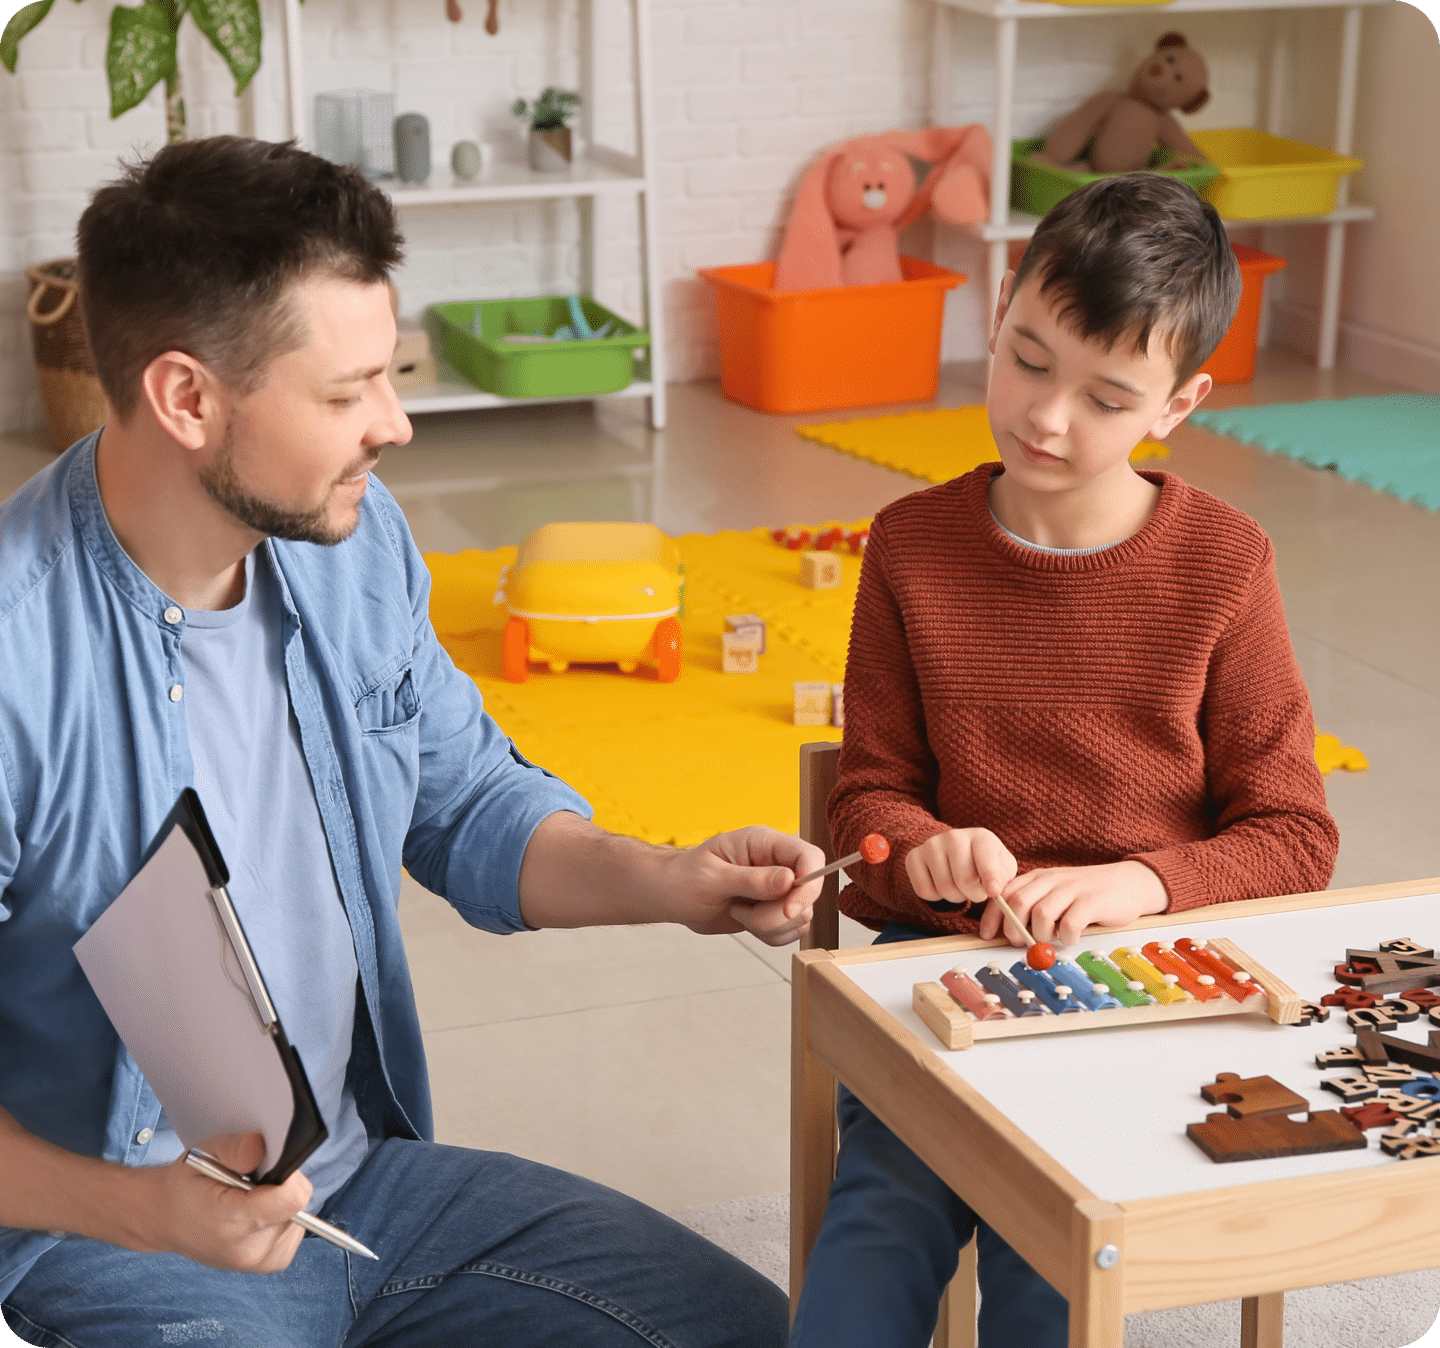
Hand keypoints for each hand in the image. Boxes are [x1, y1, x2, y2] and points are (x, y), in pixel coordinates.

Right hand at [131, 1132, 311, 1272]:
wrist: (166, 1219)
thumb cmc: (187, 1184)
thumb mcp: (204, 1152)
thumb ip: (236, 1148)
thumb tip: (263, 1148)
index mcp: (229, 1221)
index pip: (290, 1200)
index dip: (290, 1177)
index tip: (273, 1168)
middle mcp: (245, 1249)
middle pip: (297, 1208)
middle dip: (283, 1187)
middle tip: (255, 1183)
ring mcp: (256, 1262)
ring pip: (298, 1220)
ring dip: (283, 1205)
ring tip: (252, 1199)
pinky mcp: (267, 1265)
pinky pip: (294, 1234)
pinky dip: (284, 1220)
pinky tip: (260, 1214)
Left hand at [663, 826, 825, 946]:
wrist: (672, 896)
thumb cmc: (684, 878)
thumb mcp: (712, 878)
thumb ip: (752, 880)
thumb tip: (790, 880)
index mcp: (764, 842)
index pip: (809, 856)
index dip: (809, 884)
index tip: (789, 909)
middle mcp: (777, 863)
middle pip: (808, 893)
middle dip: (778, 914)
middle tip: (743, 912)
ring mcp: (778, 888)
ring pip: (801, 916)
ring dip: (770, 926)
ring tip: (739, 912)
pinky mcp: (775, 909)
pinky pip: (790, 930)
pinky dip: (770, 935)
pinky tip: (745, 922)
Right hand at [905, 828, 1016, 908]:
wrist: (955, 852)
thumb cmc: (984, 863)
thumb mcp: (1002, 867)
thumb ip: (1003, 878)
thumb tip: (994, 890)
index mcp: (981, 836)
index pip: (986, 860)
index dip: (991, 879)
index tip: (993, 892)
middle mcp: (954, 836)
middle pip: (965, 880)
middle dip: (974, 894)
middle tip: (976, 891)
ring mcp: (931, 845)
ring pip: (944, 888)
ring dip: (956, 897)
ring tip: (960, 887)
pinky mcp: (913, 857)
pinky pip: (924, 890)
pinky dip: (936, 897)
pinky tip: (942, 884)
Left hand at [983, 861, 1167, 947]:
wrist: (1128, 882)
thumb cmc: (1087, 894)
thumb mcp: (1056, 893)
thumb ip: (1034, 905)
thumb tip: (1007, 932)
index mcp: (1039, 878)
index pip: (1005, 893)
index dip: (993, 916)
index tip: (987, 935)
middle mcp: (1052, 880)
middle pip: (1018, 903)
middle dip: (1014, 929)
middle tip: (1022, 943)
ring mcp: (1072, 889)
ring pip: (1041, 913)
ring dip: (1041, 934)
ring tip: (1051, 938)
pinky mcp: (1093, 900)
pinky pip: (1070, 922)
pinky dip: (1066, 936)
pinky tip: (1071, 937)